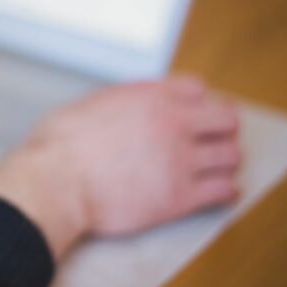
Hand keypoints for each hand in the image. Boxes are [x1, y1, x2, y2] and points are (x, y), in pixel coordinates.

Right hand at [0, 76, 240, 260]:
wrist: (56, 183)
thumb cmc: (59, 146)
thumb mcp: (90, 103)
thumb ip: (122, 100)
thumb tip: (129, 104)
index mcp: (151, 97)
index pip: (198, 88)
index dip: (196, 100)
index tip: (193, 111)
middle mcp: (173, 124)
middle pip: (227, 119)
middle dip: (222, 127)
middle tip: (215, 137)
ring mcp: (180, 161)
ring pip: (231, 155)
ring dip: (226, 159)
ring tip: (218, 166)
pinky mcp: (180, 197)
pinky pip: (223, 190)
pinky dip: (225, 189)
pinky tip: (220, 190)